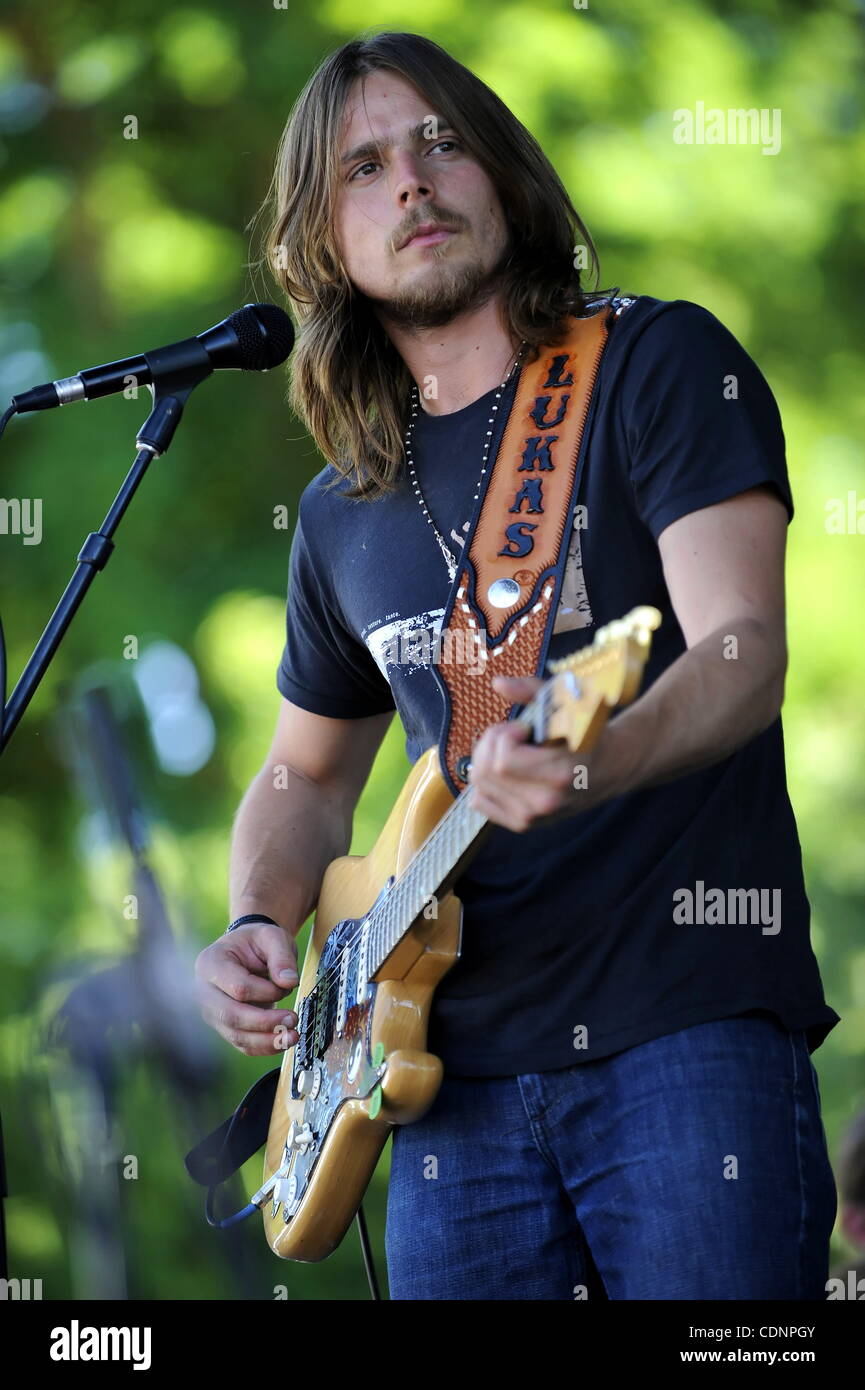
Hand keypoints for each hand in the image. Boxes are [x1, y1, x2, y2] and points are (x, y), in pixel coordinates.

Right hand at [195, 919, 299, 1056]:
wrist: (247, 950)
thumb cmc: (255, 942)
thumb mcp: (272, 937)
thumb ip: (281, 957)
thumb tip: (288, 982)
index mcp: (210, 963)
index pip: (238, 987)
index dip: (266, 992)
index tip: (287, 986)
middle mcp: (204, 990)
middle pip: (231, 1015)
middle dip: (264, 1022)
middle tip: (292, 1020)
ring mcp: (212, 1011)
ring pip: (236, 1035)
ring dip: (266, 1040)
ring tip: (292, 1036)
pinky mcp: (224, 1026)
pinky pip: (242, 1043)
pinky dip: (263, 1047)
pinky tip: (282, 1042)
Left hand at [465, 674, 593, 832]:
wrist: (610, 767)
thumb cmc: (587, 733)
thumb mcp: (568, 704)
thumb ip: (531, 690)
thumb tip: (498, 683)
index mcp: (561, 774)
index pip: (504, 760)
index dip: (505, 736)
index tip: (521, 727)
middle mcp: (546, 801)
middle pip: (486, 772)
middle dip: (491, 744)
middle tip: (511, 734)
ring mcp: (533, 817)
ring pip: (479, 785)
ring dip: (486, 760)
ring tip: (509, 750)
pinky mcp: (523, 824)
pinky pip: (480, 802)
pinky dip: (484, 783)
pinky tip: (504, 771)